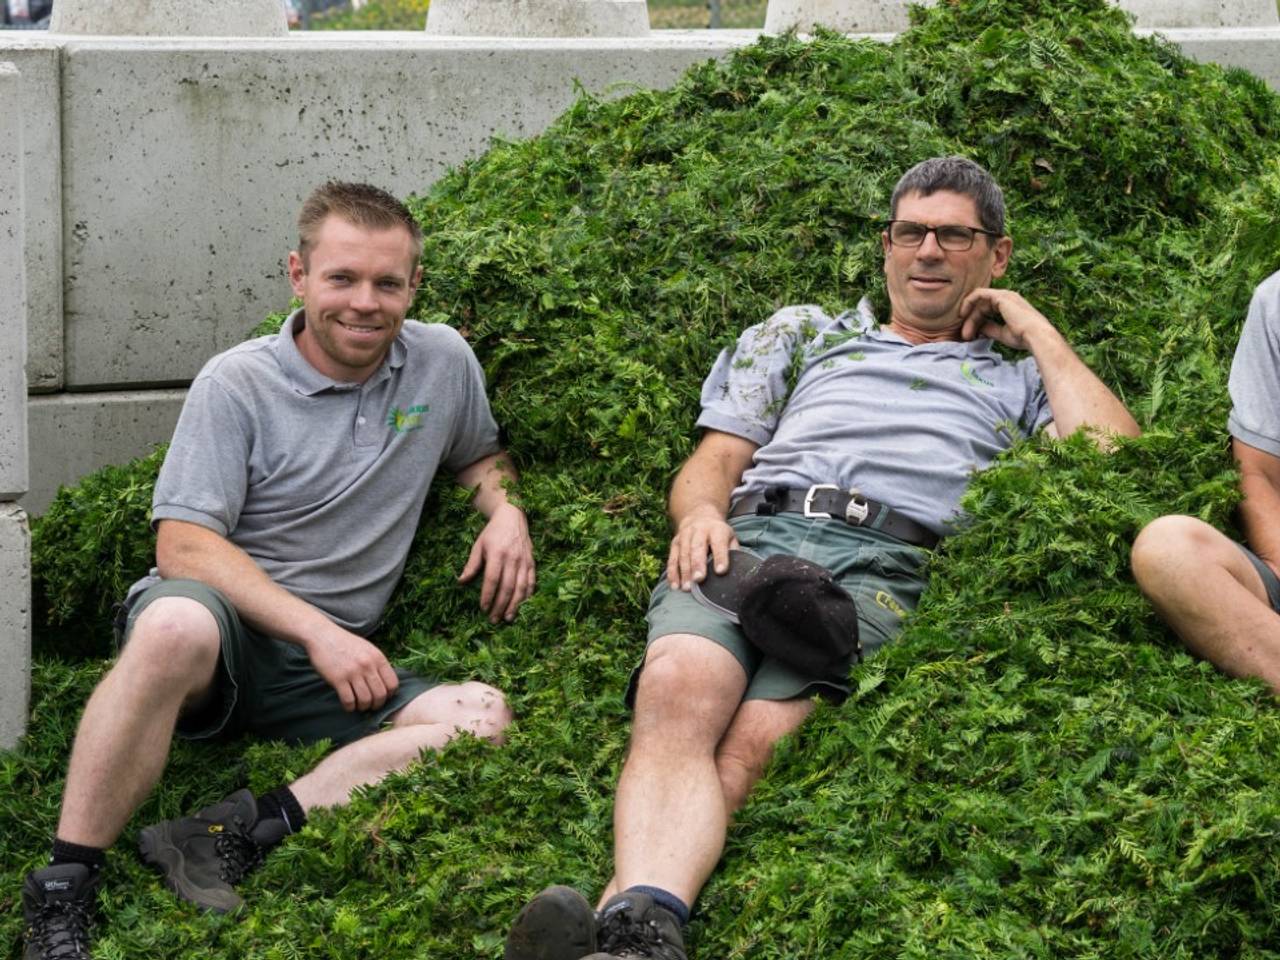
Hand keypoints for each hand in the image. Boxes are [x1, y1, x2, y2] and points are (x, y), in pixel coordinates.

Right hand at [304, 625, 399, 712]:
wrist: (322, 635)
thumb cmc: (345, 643)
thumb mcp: (368, 649)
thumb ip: (377, 664)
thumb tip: (386, 684)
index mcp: (378, 658)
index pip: (392, 684)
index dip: (389, 695)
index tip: (383, 698)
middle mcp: (368, 665)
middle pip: (380, 695)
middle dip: (377, 705)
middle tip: (371, 706)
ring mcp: (353, 672)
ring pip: (366, 700)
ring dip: (363, 707)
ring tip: (359, 706)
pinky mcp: (338, 679)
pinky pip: (349, 700)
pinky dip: (350, 707)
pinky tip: (348, 705)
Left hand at [458, 502, 535, 622]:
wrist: (513, 516)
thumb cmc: (493, 532)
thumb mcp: (478, 545)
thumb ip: (472, 564)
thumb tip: (461, 582)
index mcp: (497, 554)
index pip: (492, 579)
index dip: (488, 595)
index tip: (483, 608)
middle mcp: (512, 559)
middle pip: (507, 587)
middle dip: (500, 605)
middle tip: (494, 619)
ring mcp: (524, 561)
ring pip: (521, 587)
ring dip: (515, 605)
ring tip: (508, 618)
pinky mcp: (532, 562)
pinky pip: (531, 581)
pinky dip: (527, 595)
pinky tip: (523, 605)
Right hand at [667, 509, 738, 590]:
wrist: (699, 516)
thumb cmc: (718, 533)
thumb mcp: (730, 537)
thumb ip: (733, 552)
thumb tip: (737, 571)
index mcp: (716, 530)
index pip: (719, 543)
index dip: (720, 557)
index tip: (721, 571)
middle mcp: (699, 531)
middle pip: (697, 548)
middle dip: (697, 564)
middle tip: (699, 579)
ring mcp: (684, 536)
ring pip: (683, 554)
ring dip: (684, 572)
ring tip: (687, 588)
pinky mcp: (675, 543)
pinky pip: (672, 559)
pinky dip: (672, 573)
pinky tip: (674, 585)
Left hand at [958, 288, 1055, 349]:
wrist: (1036, 336)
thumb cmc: (1024, 337)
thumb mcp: (1002, 333)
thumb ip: (990, 328)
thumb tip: (977, 328)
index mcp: (1010, 306)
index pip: (986, 310)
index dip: (975, 323)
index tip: (969, 337)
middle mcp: (1008, 297)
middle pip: (981, 306)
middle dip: (970, 321)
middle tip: (965, 337)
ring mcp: (1004, 295)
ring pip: (979, 302)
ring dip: (969, 317)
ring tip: (965, 333)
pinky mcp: (1000, 297)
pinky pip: (979, 294)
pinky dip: (968, 302)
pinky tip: (963, 315)